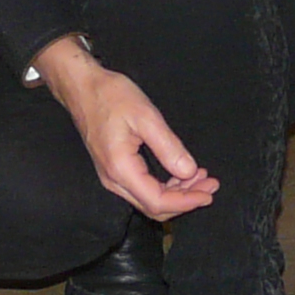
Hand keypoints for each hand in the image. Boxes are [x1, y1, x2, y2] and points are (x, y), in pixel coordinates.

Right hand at [38, 40, 217, 220]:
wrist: (83, 88)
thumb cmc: (111, 97)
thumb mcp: (146, 117)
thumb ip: (168, 147)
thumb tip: (189, 172)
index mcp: (120, 169)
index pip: (157, 201)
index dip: (186, 201)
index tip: (209, 194)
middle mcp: (114, 180)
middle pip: (153, 206)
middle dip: (186, 199)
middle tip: (211, 185)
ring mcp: (112, 177)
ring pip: (149, 199)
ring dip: (177, 193)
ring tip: (201, 176)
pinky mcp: (115, 170)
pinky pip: (143, 188)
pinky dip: (166, 185)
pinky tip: (182, 172)